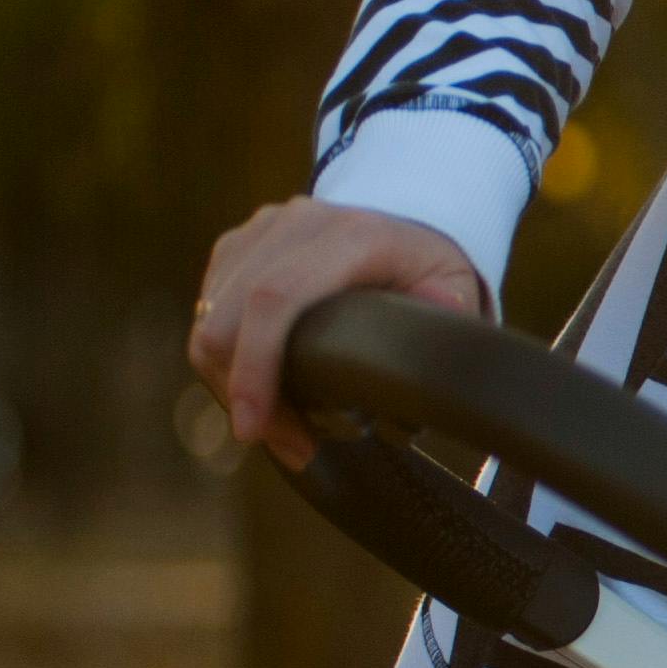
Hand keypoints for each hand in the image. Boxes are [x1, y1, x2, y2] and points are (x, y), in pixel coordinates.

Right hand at [188, 199, 485, 469]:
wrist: (400, 222)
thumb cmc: (428, 266)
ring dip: (231, 383)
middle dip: (242, 392)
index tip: (253, 429)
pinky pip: (209, 312)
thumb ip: (452, 302)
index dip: (255, 367)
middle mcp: (295, 225)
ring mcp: (258, 232)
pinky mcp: (236, 248)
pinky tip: (263, 393)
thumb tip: (441, 308)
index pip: (275, 299)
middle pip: (227, 317)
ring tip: (279, 429)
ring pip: (210, 319)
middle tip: (286, 445)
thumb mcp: (457, 282)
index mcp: (351, 235)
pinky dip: (226, 361)